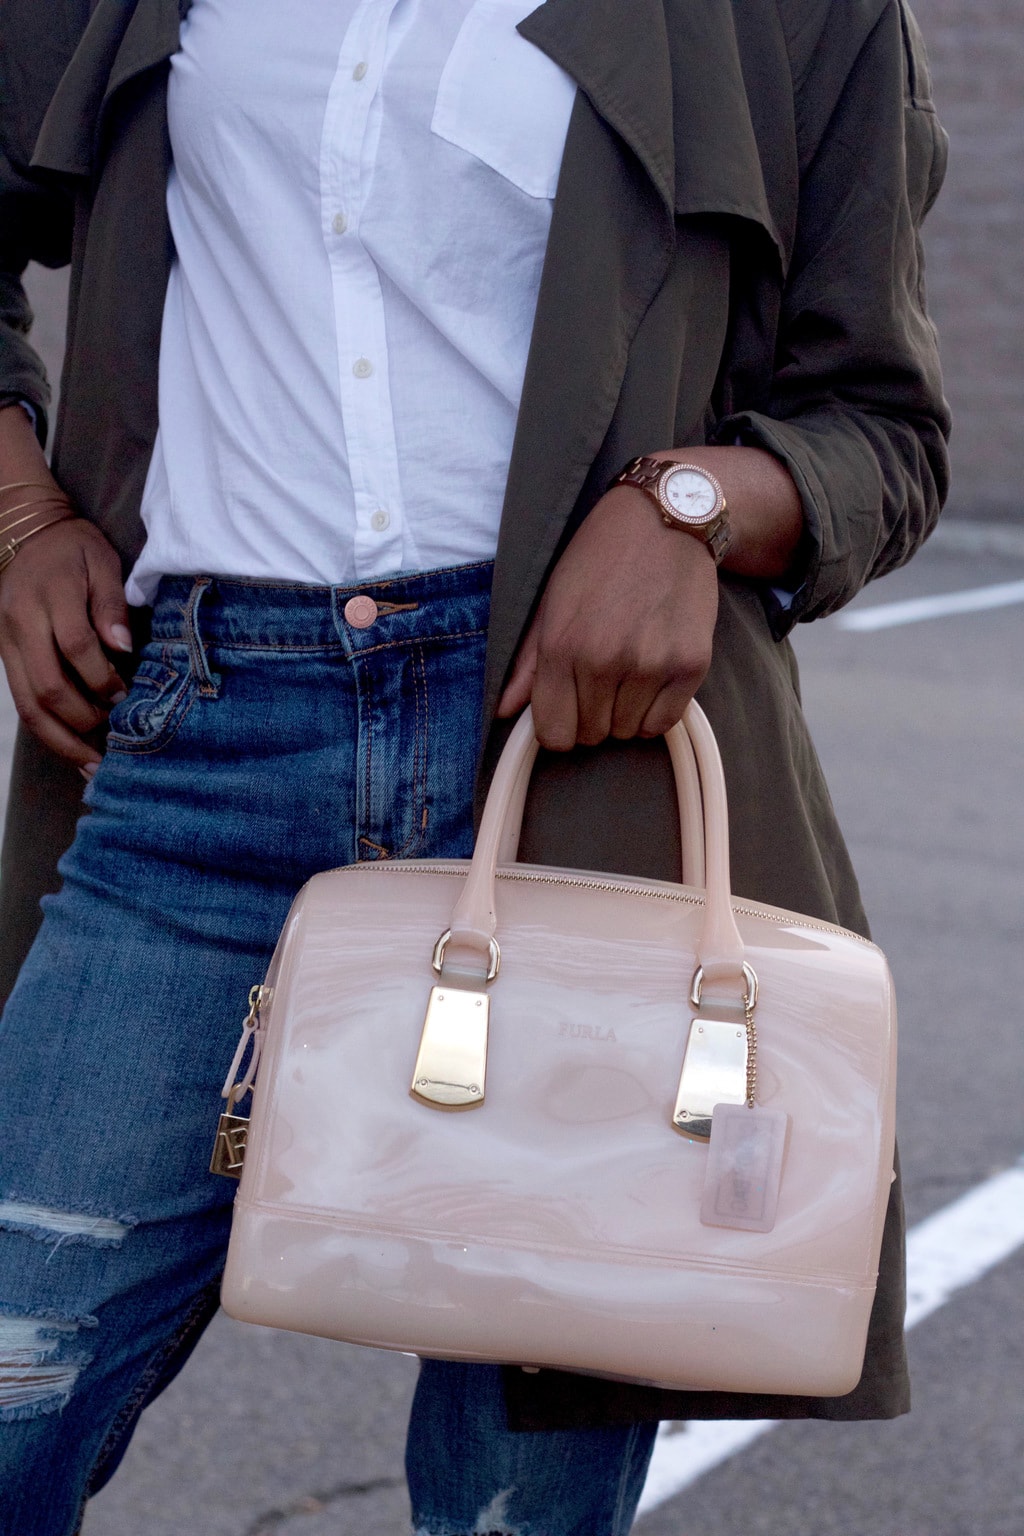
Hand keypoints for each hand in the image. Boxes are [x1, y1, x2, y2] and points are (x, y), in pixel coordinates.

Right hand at [0, 516, 132, 768]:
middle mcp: (21, 623)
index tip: (126, 695)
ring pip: (27, 704)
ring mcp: (7, 644)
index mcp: (50, 594)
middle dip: (83, 718)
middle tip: (115, 734)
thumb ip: (112, 603)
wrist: (25, 536)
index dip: (102, 676)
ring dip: (62, 740)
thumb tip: (123, 646)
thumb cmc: (73, 549)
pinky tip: (74, 751)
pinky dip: (48, 732)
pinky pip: (22, 703)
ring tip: (94, 764)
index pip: (75, 645)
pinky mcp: (4, 658)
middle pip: (46, 685)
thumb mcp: (102, 561)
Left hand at [496, 445, 803, 750]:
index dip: (559, 727)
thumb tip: (505, 711)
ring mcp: (651, 665)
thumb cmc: (600, 557)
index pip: (556, 733)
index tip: (568, 708)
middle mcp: (605, 661)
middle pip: (592, 735)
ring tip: (629, 669)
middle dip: (592, 716)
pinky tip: (652, 677)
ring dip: (625, 711)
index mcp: (562, 646)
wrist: (666, 519)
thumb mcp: (552, 600)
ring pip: (628, 731)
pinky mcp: (691, 665)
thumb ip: (527, 661)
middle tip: (601, 678)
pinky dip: (656, 711)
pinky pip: (663, 723)